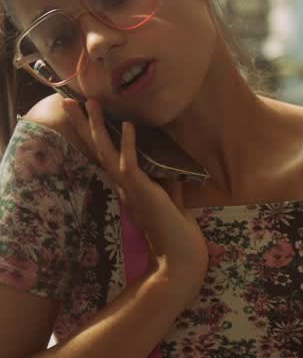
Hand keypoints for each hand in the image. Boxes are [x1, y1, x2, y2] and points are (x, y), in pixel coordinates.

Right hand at [62, 99, 207, 298]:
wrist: (180, 255)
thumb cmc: (176, 228)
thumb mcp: (171, 197)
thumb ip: (167, 181)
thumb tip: (170, 165)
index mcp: (127, 185)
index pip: (105, 154)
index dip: (94, 134)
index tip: (85, 114)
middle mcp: (123, 185)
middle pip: (96, 148)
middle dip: (83, 124)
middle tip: (67, 101)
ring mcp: (130, 188)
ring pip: (106, 152)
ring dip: (98, 127)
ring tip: (91, 103)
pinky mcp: (141, 191)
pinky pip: (131, 163)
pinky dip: (129, 144)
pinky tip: (128, 125)